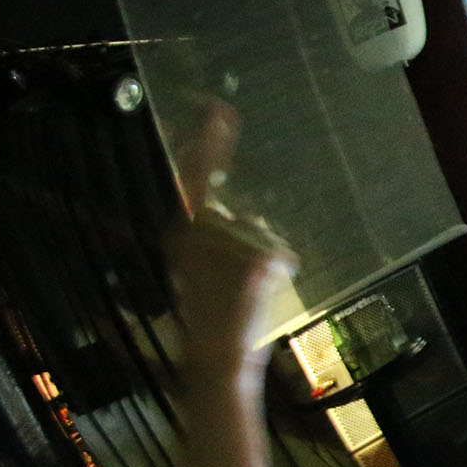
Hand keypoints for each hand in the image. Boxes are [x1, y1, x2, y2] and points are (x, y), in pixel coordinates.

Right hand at [169, 105, 295, 369]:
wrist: (214, 357)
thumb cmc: (210, 317)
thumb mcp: (199, 271)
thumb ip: (213, 239)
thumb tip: (242, 218)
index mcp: (182, 231)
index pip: (197, 176)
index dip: (210, 141)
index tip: (220, 109)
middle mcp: (201, 231)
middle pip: (247, 221)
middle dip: (253, 248)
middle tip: (242, 286)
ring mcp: (232, 245)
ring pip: (267, 240)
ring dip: (266, 265)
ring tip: (244, 296)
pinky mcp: (259, 261)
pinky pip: (284, 258)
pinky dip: (282, 277)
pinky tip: (262, 297)